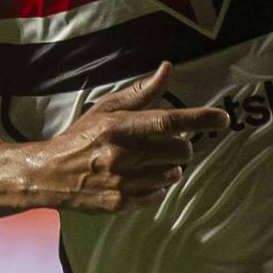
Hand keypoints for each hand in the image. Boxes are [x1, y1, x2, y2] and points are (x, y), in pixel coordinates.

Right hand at [29, 62, 230, 211]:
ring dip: (169, 166)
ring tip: (148, 160)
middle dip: (181, 146)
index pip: (167, 121)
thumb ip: (141, 93)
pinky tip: (139, 178)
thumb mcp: (107, 109)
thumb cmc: (82, 137)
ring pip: (173, 174)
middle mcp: (123, 155)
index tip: (223, 118)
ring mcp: (123, 182)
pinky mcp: (121, 203)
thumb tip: (168, 69)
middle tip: (166, 143)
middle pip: (180, 151)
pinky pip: (158, 194)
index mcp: (119, 127)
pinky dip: (156, 185)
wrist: (49, 174)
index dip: (199, 119)